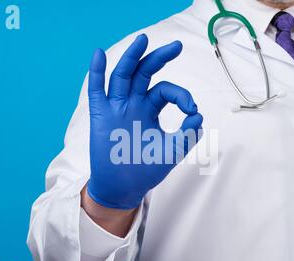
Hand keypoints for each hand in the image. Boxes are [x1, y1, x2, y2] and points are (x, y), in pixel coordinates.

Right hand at [87, 34, 202, 209]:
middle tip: (177, 46)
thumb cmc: (147, 169)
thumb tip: (197, 115)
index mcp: (150, 109)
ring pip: (122, 76)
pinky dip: (96, 72)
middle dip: (159, 58)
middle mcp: (133, 103)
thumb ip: (188, 134)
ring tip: (143, 40)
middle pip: (144, 73)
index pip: (166, 91)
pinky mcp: (101, 115)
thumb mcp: (172, 151)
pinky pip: (97, 90)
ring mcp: (116, 107)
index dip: (181, 96)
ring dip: (132, 57)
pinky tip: (98, 54)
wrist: (124, 187)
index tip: (191, 110)